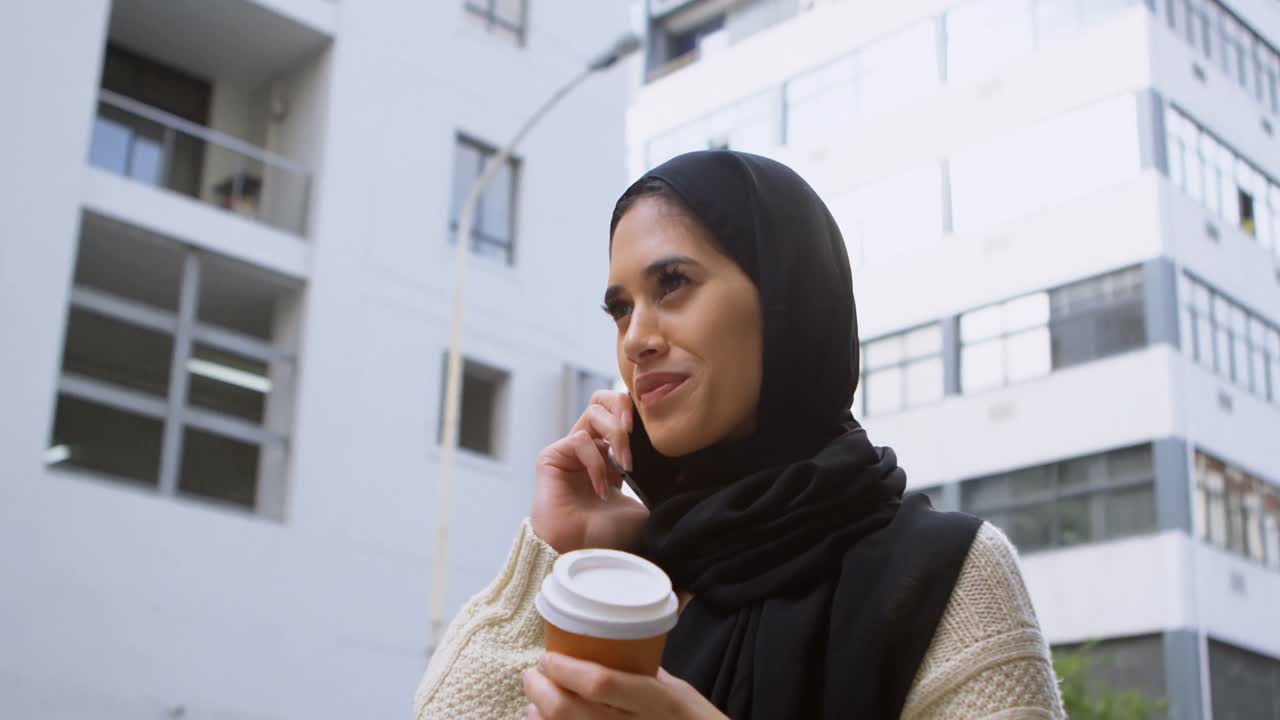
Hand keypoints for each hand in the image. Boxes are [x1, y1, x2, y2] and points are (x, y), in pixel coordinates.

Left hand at [522, 653, 726, 719]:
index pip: (599, 683)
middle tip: (532, 675)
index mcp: (654, 702)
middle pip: (568, 712)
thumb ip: (646, 674)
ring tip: (534, 701)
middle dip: (539, 690)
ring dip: (538, 716)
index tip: (548, 657)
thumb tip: (613, 652)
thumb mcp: (679, 690)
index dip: (566, 669)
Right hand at [531, 390, 649, 553]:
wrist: (586, 553)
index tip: (657, 427)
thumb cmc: (613, 535)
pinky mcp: (552, 456)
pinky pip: (579, 439)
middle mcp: (592, 448)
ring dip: (616, 433)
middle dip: (623, 405)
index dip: (638, 412)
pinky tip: (601, 488)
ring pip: (594, 412)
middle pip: (604, 399)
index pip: (623, 415)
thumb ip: (660, 481)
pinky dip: (596, 461)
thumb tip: (687, 467)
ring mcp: (571, 451)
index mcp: (613, 457)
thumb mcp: (647, 504)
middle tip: (636, 428)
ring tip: (626, 463)